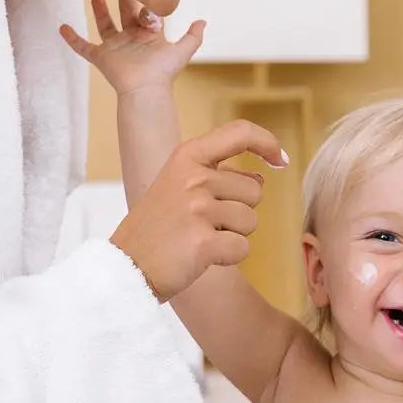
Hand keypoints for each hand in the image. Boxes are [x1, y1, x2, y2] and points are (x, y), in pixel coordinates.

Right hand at [60, 0, 205, 95]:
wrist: (145, 88)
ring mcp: (114, 48)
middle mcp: (131, 39)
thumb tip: (203, 21)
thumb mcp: (182, 50)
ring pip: (105, 25)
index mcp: (149, 36)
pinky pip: (83, 47)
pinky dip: (72, 39)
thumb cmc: (163, 72)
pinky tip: (62, 27)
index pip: (147, 12)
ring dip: (100, 12)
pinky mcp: (101, 57)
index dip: (148, 3)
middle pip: (125, 12)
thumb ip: (193, 36)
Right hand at [109, 119, 288, 301]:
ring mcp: (198, 209)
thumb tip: (260, 178)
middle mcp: (194, 178)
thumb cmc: (154, 230)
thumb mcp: (176, 186)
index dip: (266, 143)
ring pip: (251, 221)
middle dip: (239, 211)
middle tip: (202, 224)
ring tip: (198, 239)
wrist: (123, 268)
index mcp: (187, 157)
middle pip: (254, 191)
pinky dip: (228, 257)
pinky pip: (243, 248)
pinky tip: (200, 257)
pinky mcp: (203, 242)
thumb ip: (216, 176)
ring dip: (232, 235)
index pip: (239, 133)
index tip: (279, 159)